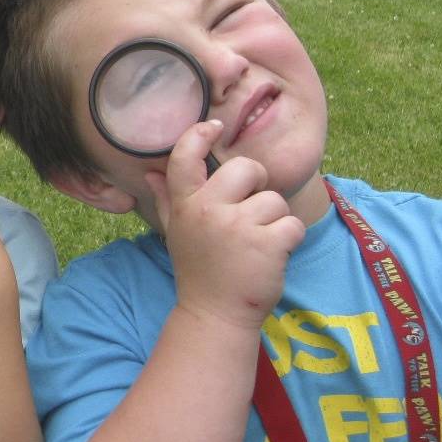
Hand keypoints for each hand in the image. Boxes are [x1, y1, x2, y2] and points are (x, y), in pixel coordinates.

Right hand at [145, 119, 305, 330]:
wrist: (215, 315)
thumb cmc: (200, 270)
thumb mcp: (177, 232)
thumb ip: (167, 200)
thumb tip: (149, 173)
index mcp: (186, 204)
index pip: (184, 157)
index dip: (199, 134)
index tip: (214, 126)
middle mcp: (207, 210)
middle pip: (246, 168)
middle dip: (257, 184)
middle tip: (252, 209)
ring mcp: (237, 226)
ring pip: (274, 201)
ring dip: (274, 221)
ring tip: (257, 244)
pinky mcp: (266, 244)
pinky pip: (292, 225)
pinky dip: (290, 240)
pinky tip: (272, 256)